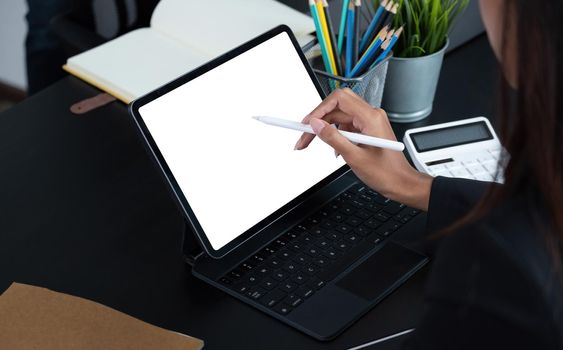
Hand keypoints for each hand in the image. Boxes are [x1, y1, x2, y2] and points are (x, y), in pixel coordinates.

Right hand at [294, 89, 432, 210]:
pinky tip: (334, 150)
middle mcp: (371, 115)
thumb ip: (333, 138)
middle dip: (318, 120)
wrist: (402, 183)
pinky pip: (346, 127)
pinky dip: (336, 136)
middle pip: (337, 107)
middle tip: (304, 135)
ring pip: (339, 118)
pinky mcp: (367, 130)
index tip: (306, 123)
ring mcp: (370, 122)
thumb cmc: (387, 173)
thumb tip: (316, 125)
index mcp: (371, 117)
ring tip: (312, 144)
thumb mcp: (354, 157)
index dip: (319, 110)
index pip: (339, 99)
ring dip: (325, 130)